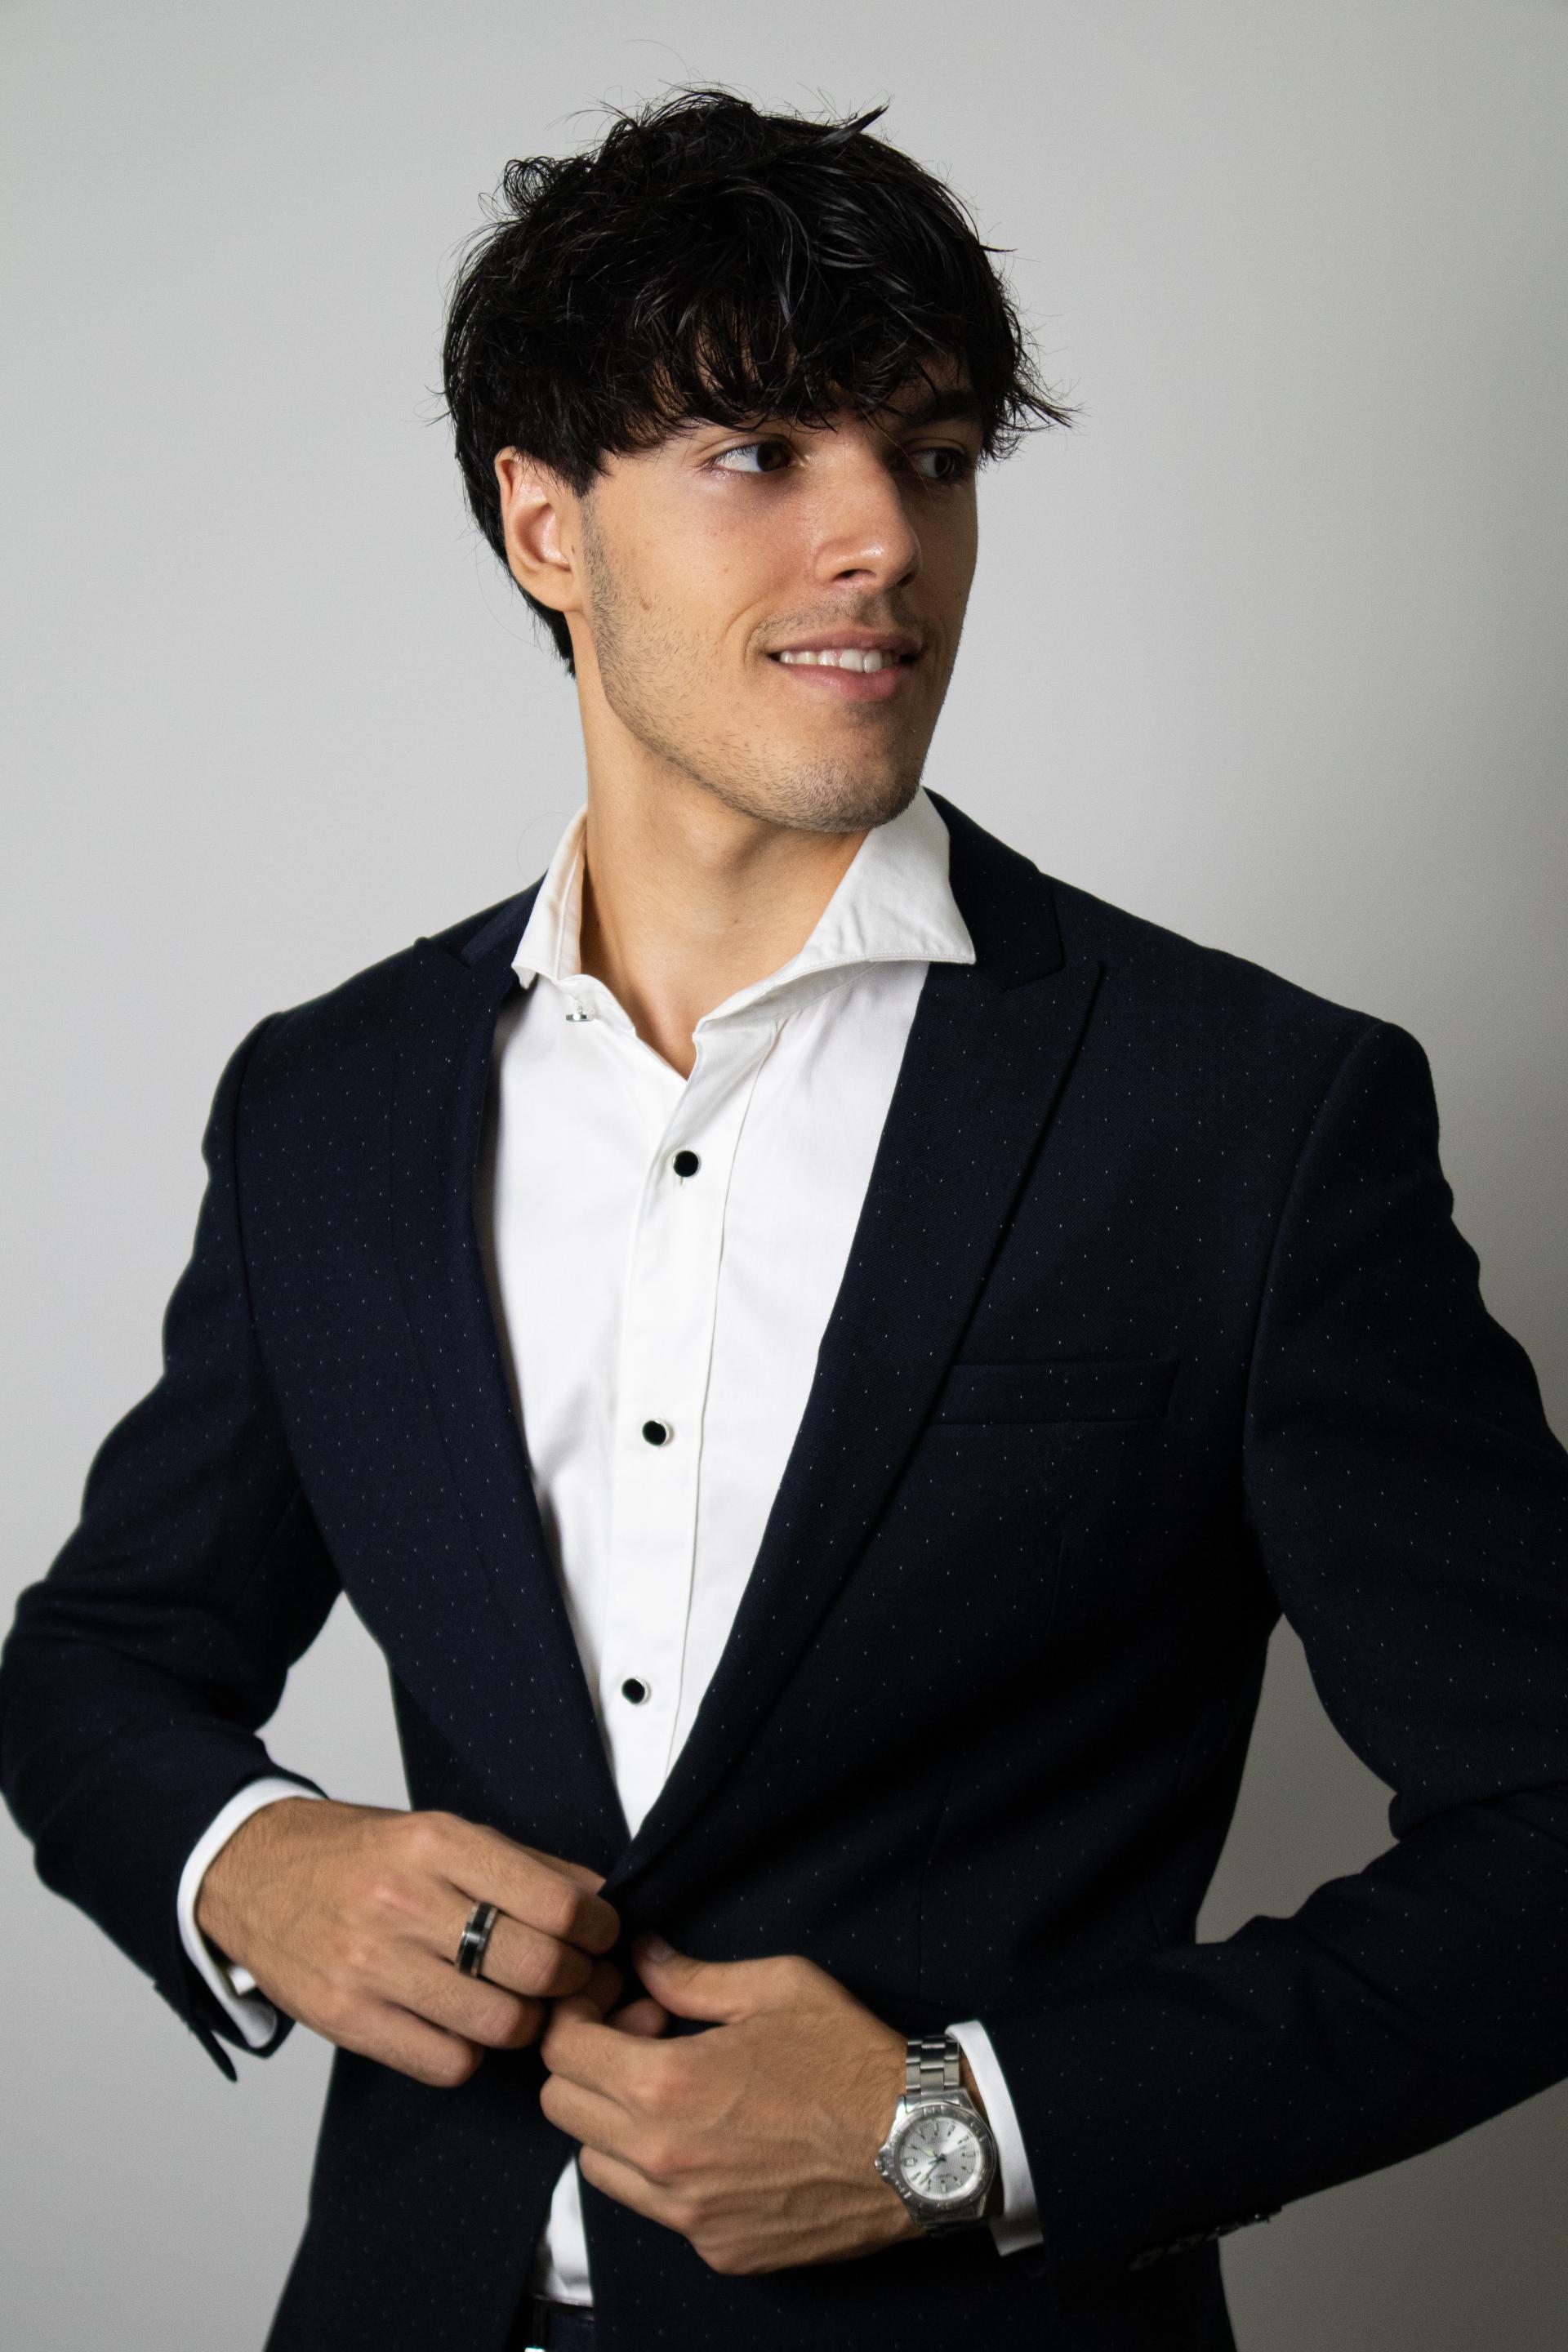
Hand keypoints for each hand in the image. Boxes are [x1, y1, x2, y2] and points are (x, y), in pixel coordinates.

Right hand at [195, 1797, 620, 2086]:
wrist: (252, 1875)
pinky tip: (467, 2023)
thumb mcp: (440, 1832)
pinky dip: (474, 2052)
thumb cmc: (359, 1854)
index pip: (555, 1903)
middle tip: (578, 1977)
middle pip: (537, 1968)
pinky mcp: (347, 2020)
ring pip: (501, 2024)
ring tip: (526, 2004)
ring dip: (530, 2023)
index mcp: (436, 1843)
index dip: (598, 1928)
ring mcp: (372, 1966)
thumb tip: (601, 1900)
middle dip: (577, 1980)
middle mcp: (405, 1903)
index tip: (602, 1934)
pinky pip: (449, 2062)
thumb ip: (524, 1865)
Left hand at [538, 1936, 927, 2274]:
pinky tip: (717, 2140)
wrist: (921, 2148)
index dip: (582, 2015)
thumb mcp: (776, 1987)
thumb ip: (693, 1976)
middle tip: (649, 2041)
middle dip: (589, 2064)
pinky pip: (653, 2208)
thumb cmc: (850, 2058)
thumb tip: (643, 1957)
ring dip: (616, 2122)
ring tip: (678, 2093)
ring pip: (596, 2165)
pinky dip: (663, 2173)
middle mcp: (662, 2158)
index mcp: (668, 2085)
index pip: (562, 2052)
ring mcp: (687, 2214)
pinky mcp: (716, 2249)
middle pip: (563, 2109)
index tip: (621, 2003)